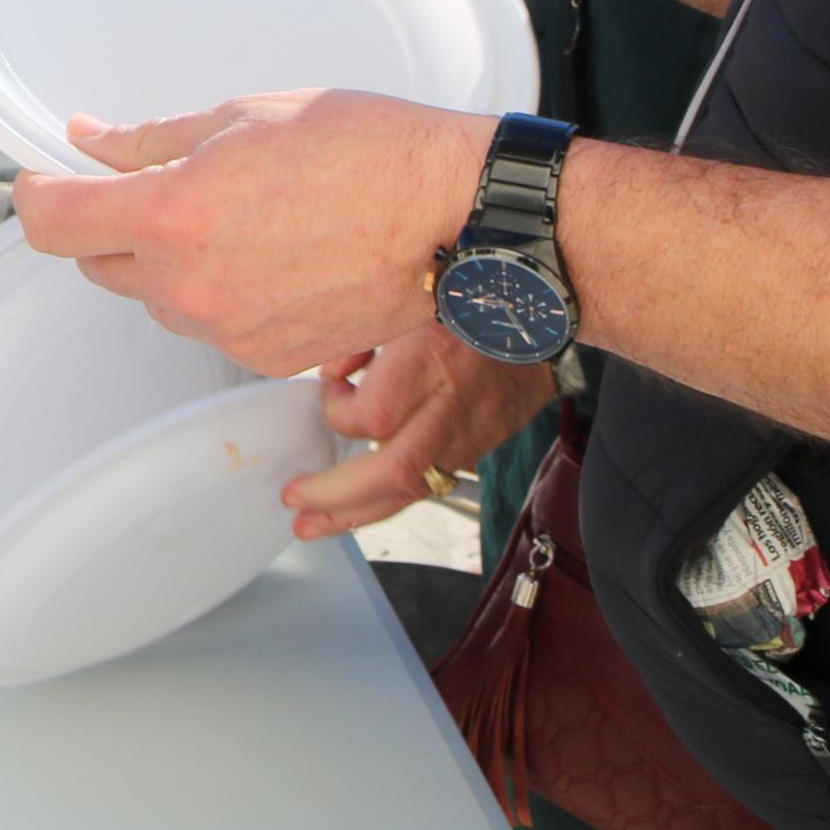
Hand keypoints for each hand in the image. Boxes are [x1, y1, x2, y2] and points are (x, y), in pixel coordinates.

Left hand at [10, 89, 487, 377]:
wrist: (455, 217)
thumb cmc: (364, 151)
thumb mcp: (241, 117)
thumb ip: (148, 141)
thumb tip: (88, 142)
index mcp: (170, 217)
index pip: (49, 223)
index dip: (36, 195)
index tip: (46, 178)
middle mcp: (188, 286)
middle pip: (97, 264)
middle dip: (109, 225)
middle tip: (159, 185)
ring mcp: (229, 330)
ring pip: (156, 298)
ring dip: (168, 262)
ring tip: (237, 215)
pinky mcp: (271, 359)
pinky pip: (213, 325)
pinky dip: (221, 293)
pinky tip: (270, 252)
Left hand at [285, 325, 554, 540]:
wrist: (536, 321)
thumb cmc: (461, 303)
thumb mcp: (405, 304)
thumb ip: (363, 341)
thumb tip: (332, 376)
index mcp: (432, 362)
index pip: (375, 415)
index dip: (338, 411)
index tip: (328, 387)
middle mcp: (451, 409)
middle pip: (395, 472)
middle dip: (338, 496)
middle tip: (293, 503)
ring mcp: (468, 437)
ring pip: (413, 491)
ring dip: (357, 515)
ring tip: (313, 526)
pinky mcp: (475, 451)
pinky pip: (427, 485)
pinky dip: (385, 501)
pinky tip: (354, 510)